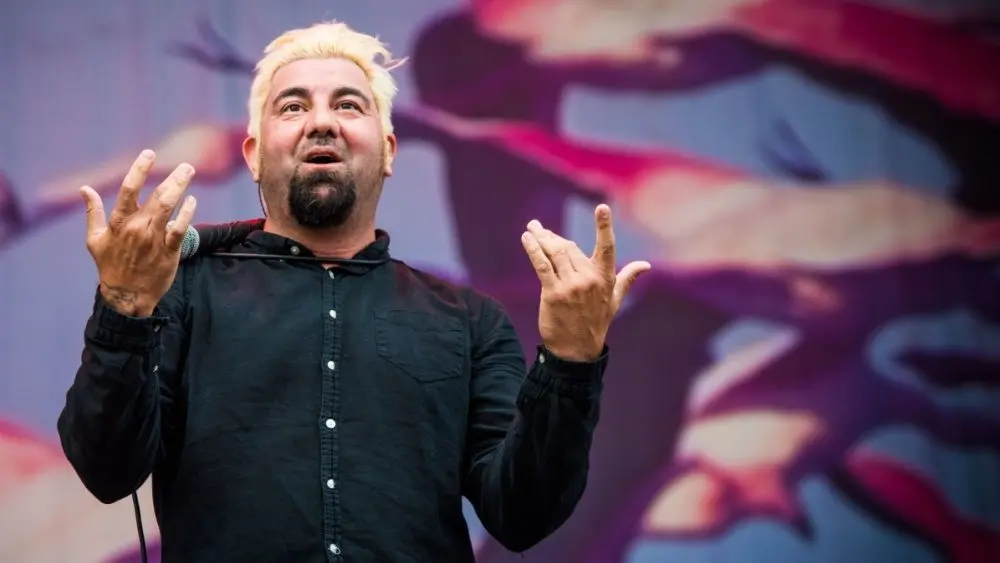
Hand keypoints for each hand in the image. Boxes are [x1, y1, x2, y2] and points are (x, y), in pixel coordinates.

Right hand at [81, 150, 197, 316]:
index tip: (149, 154)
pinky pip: (180, 228)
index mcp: (119, 222)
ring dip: (180, 188)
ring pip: (169, 208)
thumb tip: (84, 189)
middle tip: (186, 165)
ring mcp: (154, 239)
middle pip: (156, 196)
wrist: (126, 295)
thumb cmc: (110, 265)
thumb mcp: (95, 239)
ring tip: (189, 173)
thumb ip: (92, 212)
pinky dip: (187, 213)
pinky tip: (192, 201)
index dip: (139, 169)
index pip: (128, 189)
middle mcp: (137, 227)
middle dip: (173, 177)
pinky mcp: (169, 251)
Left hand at [521, 204, 650, 361]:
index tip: (602, 208)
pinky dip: (533, 250)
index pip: (606, 248)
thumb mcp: (614, 300)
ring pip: (554, 253)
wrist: (576, 351)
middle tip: (540, 228)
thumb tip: (645, 265)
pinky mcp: (553, 294)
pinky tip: (527, 239)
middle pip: (569, 247)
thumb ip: (627, 278)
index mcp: (605, 278)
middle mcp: (588, 279)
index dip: (604, 227)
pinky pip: (541, 265)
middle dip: (552, 236)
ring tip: (532, 228)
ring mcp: (570, 287)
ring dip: (541, 238)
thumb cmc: (596, 323)